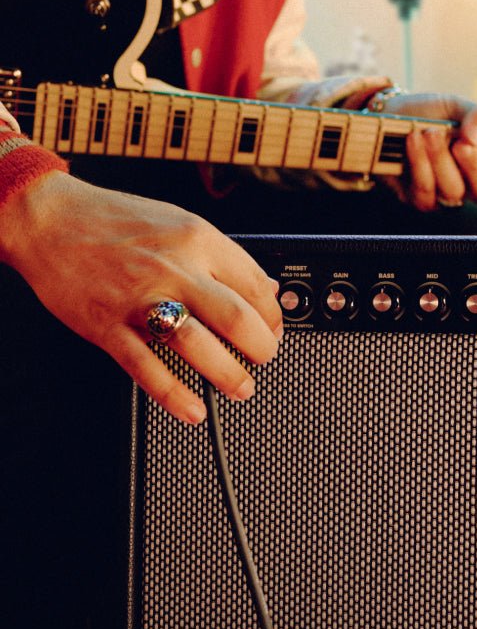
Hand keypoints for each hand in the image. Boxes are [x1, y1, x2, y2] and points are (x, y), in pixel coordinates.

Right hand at [0, 172, 282, 424]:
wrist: (50, 218)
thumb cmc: (113, 221)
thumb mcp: (178, 223)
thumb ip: (221, 257)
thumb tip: (264, 288)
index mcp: (197, 239)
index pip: (255, 286)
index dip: (273, 318)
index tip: (271, 332)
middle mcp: (174, 268)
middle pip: (238, 320)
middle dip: (261, 350)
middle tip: (260, 361)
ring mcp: (140, 298)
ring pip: (200, 347)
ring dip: (228, 376)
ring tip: (239, 387)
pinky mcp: (109, 325)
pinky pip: (147, 368)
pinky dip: (175, 395)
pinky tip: (191, 409)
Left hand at [360, 91, 476, 211]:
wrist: (389, 116)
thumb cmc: (429, 113)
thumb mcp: (456, 105)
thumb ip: (476, 114)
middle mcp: (473, 184)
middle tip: (463, 145)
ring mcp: (447, 195)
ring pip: (454, 191)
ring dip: (441, 158)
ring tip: (429, 132)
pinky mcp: (421, 200)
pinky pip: (426, 191)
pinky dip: (420, 162)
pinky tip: (414, 141)